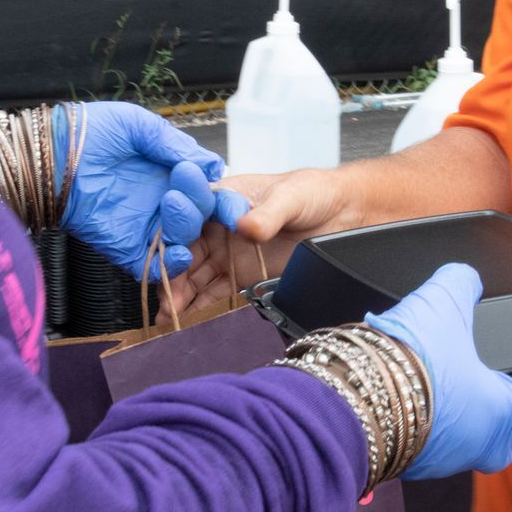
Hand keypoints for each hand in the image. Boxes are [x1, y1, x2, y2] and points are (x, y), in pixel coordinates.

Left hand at [60, 103, 225, 279]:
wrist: (51, 155)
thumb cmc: (91, 132)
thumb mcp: (138, 126)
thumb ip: (175, 145)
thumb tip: (212, 166)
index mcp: (170, 175)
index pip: (206, 191)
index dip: (220, 195)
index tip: (222, 189)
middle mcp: (162, 203)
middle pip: (200, 216)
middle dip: (199, 203)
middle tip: (181, 181)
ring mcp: (146, 227)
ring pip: (184, 240)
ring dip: (187, 226)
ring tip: (170, 202)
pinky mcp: (127, 248)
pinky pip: (156, 266)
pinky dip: (172, 265)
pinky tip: (177, 251)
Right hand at [175, 169, 356, 314]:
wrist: (344, 215)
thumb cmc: (314, 193)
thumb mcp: (291, 196)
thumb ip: (268, 213)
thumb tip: (246, 226)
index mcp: (222, 198)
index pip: (188, 217)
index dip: (174, 234)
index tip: (171, 252)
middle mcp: (218, 227)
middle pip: (184, 250)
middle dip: (171, 272)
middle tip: (167, 293)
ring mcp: (228, 253)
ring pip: (193, 275)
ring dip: (179, 294)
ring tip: (169, 313)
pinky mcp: (241, 276)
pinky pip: (213, 292)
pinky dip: (197, 306)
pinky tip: (183, 318)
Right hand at [368, 264, 511, 478]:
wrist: (357, 395)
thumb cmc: (413, 357)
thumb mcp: (443, 302)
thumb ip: (463, 283)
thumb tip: (465, 277)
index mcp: (501, 410)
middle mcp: (476, 442)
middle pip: (501, 449)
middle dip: (500, 432)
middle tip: (489, 405)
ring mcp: (441, 459)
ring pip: (460, 449)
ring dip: (454, 427)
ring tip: (437, 394)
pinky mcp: (406, 465)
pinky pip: (423, 450)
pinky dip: (419, 431)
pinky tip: (405, 404)